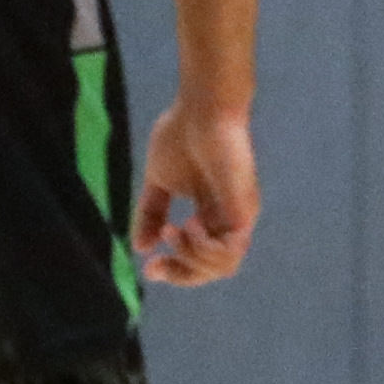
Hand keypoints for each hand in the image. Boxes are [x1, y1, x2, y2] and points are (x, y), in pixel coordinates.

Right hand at [132, 99, 257, 286]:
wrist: (201, 110)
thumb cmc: (181, 135)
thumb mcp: (157, 182)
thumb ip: (149, 214)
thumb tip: (140, 248)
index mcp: (210, 215)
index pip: (198, 257)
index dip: (174, 269)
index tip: (147, 268)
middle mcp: (228, 220)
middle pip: (212, 269)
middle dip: (181, 274)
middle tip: (155, 266)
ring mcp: (239, 216)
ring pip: (224, 266)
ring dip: (191, 258)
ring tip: (172, 231)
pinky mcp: (244, 209)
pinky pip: (231, 250)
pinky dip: (206, 248)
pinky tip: (189, 225)